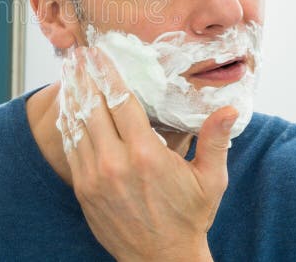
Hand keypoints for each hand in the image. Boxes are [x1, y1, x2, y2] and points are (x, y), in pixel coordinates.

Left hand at [57, 47, 236, 261]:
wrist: (161, 260)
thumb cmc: (189, 217)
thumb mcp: (210, 180)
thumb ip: (215, 140)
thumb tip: (229, 107)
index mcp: (146, 155)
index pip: (121, 101)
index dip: (108, 73)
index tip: (99, 54)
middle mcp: (115, 163)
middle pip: (93, 107)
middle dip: (85, 77)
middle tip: (77, 54)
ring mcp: (94, 177)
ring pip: (77, 125)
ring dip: (72, 96)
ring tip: (68, 72)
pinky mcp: (83, 189)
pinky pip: (71, 148)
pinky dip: (68, 124)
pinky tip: (67, 107)